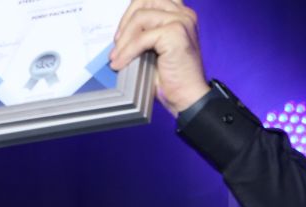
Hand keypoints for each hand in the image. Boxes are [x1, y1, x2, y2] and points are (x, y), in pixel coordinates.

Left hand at [110, 0, 211, 115]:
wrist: (188, 98)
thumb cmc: (173, 78)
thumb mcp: (155, 49)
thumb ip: (145, 33)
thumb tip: (120, 33)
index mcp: (181, 14)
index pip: (150, 0)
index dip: (131, 14)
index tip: (120, 36)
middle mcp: (184, 14)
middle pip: (144, 1)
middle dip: (125, 22)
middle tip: (117, 45)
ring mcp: (181, 21)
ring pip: (140, 17)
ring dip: (125, 38)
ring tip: (118, 56)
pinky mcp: (175, 33)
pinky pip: (141, 37)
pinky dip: (127, 52)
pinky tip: (121, 63)